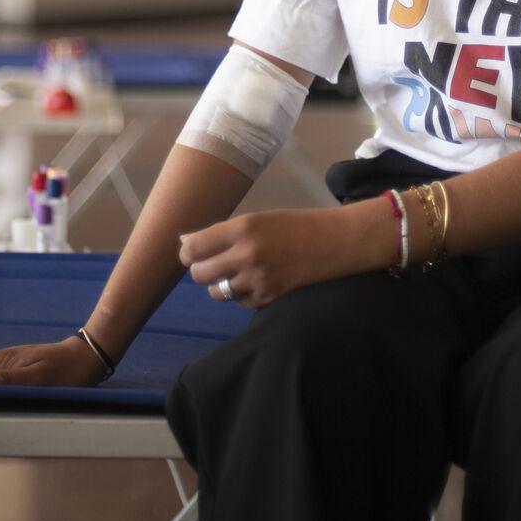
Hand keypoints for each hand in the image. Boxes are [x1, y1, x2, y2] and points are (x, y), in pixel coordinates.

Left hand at [180, 205, 378, 307]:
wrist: (334, 242)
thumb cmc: (295, 224)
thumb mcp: (258, 218)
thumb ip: (222, 232)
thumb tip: (185, 242)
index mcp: (243, 228)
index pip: (194, 248)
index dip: (187, 253)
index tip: (192, 252)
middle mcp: (246, 255)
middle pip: (199, 273)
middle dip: (200, 269)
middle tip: (212, 263)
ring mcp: (257, 279)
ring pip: (216, 292)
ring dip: (219, 284)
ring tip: (233, 273)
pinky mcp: (268, 297)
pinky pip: (238, 302)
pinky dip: (240, 295)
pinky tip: (252, 282)